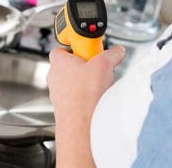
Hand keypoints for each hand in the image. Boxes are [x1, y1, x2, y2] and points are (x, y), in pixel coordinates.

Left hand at [47, 45, 125, 167]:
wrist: (80, 122)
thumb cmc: (83, 94)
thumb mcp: (104, 65)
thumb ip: (112, 54)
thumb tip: (117, 51)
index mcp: (59, 63)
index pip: (62, 49)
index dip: (76, 48)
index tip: (88, 50)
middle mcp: (55, 78)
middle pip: (70, 66)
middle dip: (84, 67)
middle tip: (97, 68)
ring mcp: (58, 94)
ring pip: (72, 83)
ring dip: (85, 83)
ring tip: (98, 86)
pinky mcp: (64, 107)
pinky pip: (75, 97)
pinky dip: (85, 96)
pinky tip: (95, 99)